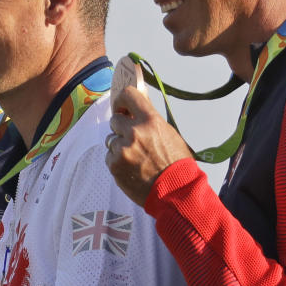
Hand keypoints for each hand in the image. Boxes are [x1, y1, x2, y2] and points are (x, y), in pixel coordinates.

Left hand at [105, 86, 193, 205]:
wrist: (175, 191)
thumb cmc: (176, 163)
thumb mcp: (168, 133)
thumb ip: (150, 119)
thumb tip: (136, 105)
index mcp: (150, 120)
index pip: (128, 95)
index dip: (122, 100)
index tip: (122, 107)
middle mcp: (134, 132)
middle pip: (115, 120)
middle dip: (121, 128)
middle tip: (133, 140)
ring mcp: (123, 149)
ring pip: (111, 139)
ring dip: (119, 146)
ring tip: (136, 158)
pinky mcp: (115, 165)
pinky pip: (109, 156)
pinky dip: (117, 162)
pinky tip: (132, 168)